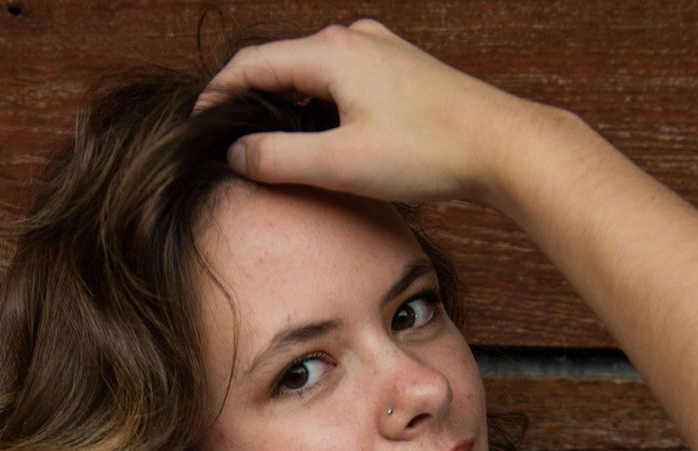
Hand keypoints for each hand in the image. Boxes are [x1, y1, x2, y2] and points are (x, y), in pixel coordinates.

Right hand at [191, 19, 555, 210]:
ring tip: (272, 146)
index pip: (252, 64)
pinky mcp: (400, 70)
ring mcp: (379, 50)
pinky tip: (324, 139)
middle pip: (282, 64)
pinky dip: (320, 106)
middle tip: (229, 141)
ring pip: (313, 73)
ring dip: (287, 106)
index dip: (218, 95)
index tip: (197, 125)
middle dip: (251, 100)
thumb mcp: (341, 164)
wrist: (500, 146)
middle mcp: (353, 38)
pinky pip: (342, 81)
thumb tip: (236, 155)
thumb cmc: (427, 153)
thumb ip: (280, 160)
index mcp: (332, 52)